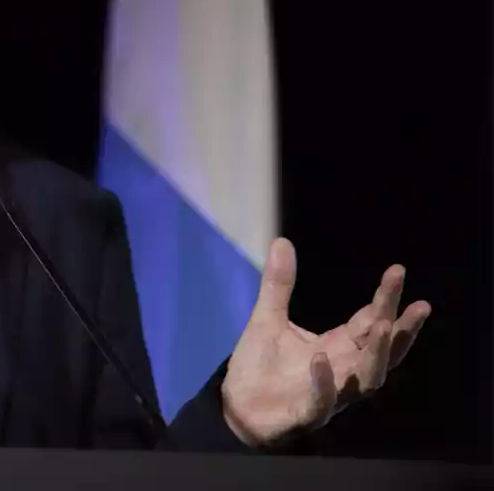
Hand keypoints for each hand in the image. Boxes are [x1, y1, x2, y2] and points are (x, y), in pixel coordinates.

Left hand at [221, 238, 430, 446]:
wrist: (235, 406)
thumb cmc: (259, 364)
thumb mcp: (267, 317)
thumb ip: (278, 284)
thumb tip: (281, 241)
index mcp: (337, 347)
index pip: (369, 321)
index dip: (386, 300)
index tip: (398, 271)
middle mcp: (342, 370)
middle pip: (382, 351)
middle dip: (401, 329)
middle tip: (418, 306)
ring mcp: (329, 394)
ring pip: (367, 379)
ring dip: (375, 354)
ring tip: (380, 325)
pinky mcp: (306, 413)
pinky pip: (323, 401)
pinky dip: (325, 382)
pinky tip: (321, 359)